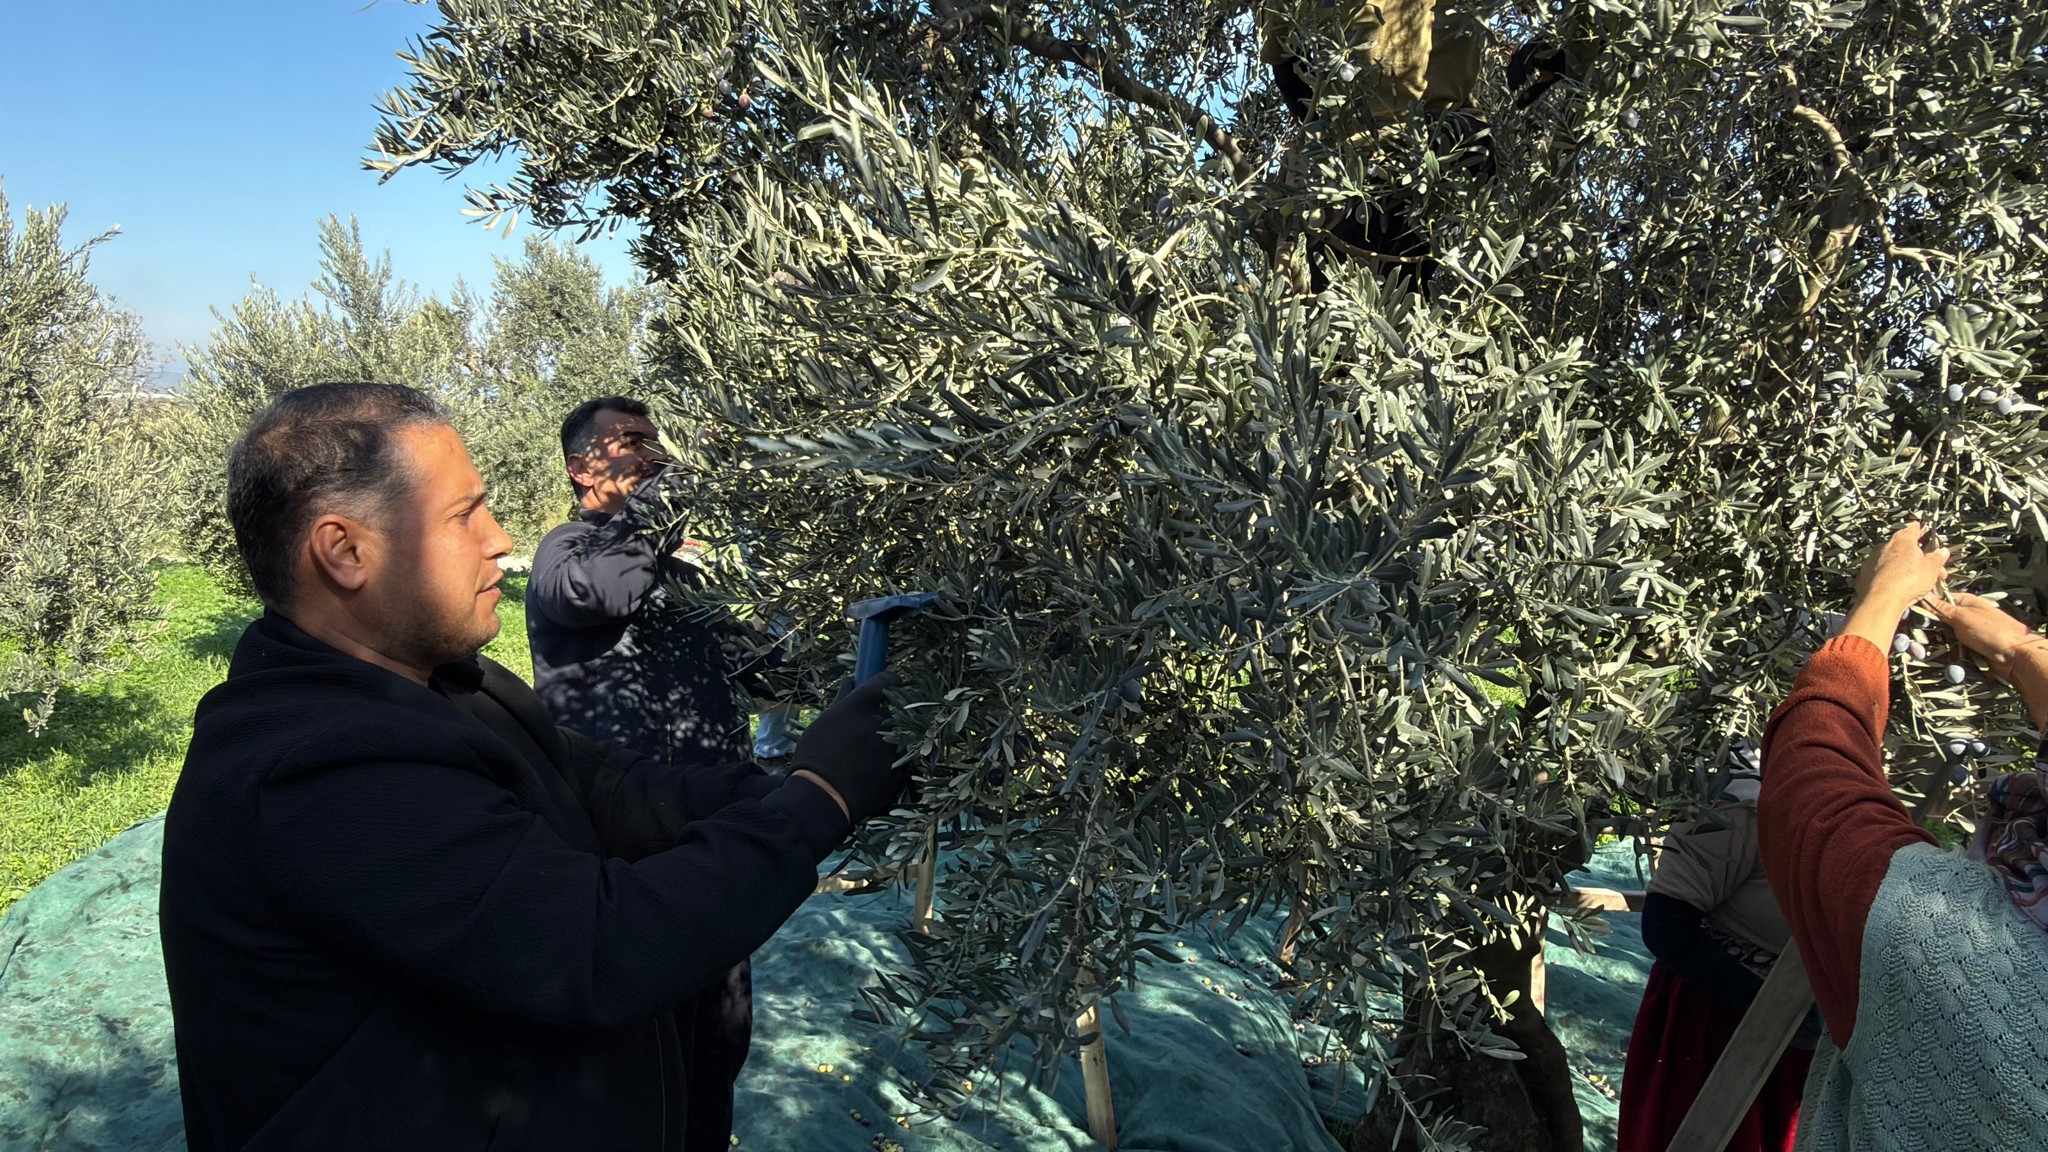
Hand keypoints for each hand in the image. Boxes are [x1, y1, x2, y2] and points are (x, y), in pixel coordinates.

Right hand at [789, 674, 905, 827]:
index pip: (886, 681)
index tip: (891, 683)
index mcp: (859, 706)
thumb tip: (850, 680)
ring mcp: (891, 744)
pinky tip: (871, 768)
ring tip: (867, 752)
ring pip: (899, 732)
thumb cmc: (815, 757)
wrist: (822, 796)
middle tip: (871, 726)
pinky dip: (889, 758)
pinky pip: (900, 755)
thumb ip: (842, 700)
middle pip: (894, 708)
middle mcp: (879, 721)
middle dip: (886, 714)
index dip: (890, 680)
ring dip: (889, 737)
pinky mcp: (899, 766)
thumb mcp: (824, 723)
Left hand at [1852, 523, 1949, 612]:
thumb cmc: (1909, 580)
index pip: (1913, 528)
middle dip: (1919, 555)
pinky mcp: (1864, 575)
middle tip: (1932, 567)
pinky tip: (1899, 586)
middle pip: (1904, 546)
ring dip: (1905, 567)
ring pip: (1893, 560)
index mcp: (1902, 540)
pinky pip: (1882, 572)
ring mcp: (1872, 560)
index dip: (1921, 530)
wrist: (1881, 600)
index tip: (1927, 533)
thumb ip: (1937, 558)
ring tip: (1918, 580)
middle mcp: (1884, 546)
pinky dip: (1891, 576)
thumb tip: (1942, 551)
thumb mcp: (1931, 568)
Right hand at [1924, 593, 2047, 680]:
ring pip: (1941, 636)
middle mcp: (1963, 616)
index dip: (1923, 606)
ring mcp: (1965, 633)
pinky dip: (1944, 653)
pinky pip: (1949, 649)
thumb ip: (1940, 608)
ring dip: (1934, 643)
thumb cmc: (1991, 630)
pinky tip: (1934, 656)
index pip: (1937, 600)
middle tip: (1913, 635)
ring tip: (1921, 649)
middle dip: (1927, 628)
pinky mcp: (1966, 648)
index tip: (1908, 614)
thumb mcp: (1963, 616)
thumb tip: (1920, 595)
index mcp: (1964, 602)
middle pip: (1937, 620)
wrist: (2015, 656)